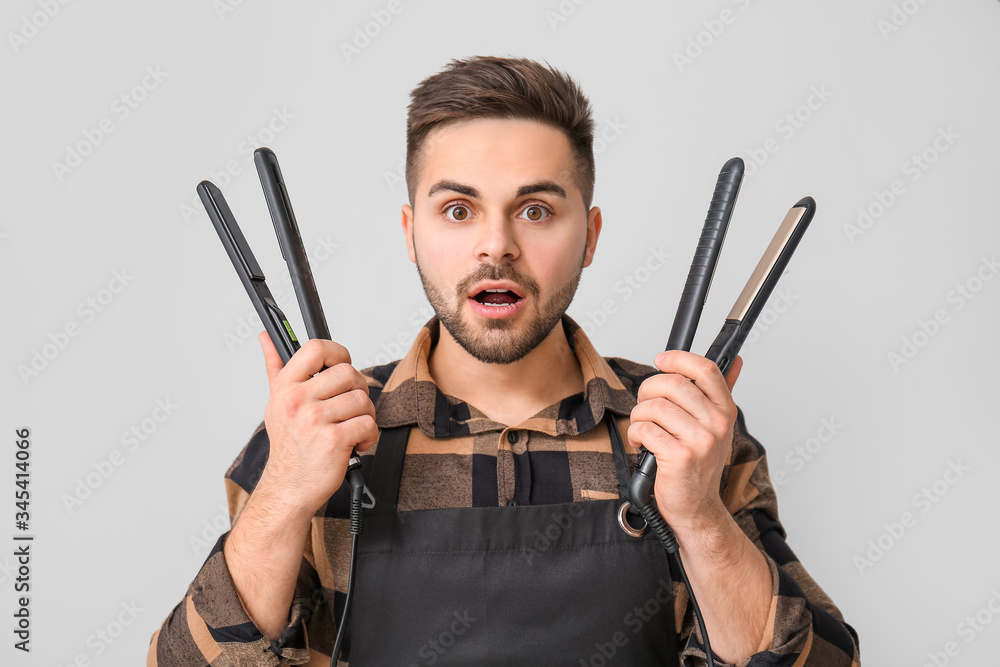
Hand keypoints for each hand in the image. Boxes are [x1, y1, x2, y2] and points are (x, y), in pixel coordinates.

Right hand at [256, 331, 378, 515]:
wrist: (289, 488)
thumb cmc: (288, 446)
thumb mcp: (276, 403)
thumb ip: (275, 367)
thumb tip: (266, 337)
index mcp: (286, 387)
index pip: (315, 349)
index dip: (338, 353)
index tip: (342, 366)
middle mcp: (297, 400)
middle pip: (348, 373)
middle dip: (357, 390)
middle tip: (349, 408)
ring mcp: (315, 420)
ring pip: (362, 399)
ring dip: (364, 416)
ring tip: (350, 428)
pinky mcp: (333, 439)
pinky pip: (367, 423)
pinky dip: (368, 435)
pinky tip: (354, 443)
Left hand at [627, 351, 742, 533]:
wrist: (697, 507)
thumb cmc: (699, 465)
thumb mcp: (716, 426)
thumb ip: (720, 393)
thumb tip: (734, 360)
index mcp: (725, 411)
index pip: (706, 370)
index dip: (679, 358)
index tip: (661, 360)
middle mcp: (717, 424)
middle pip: (673, 384)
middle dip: (648, 390)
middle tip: (644, 403)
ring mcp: (700, 441)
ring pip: (655, 406)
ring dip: (639, 415)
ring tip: (644, 427)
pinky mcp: (679, 456)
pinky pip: (646, 429)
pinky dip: (636, 433)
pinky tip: (642, 442)